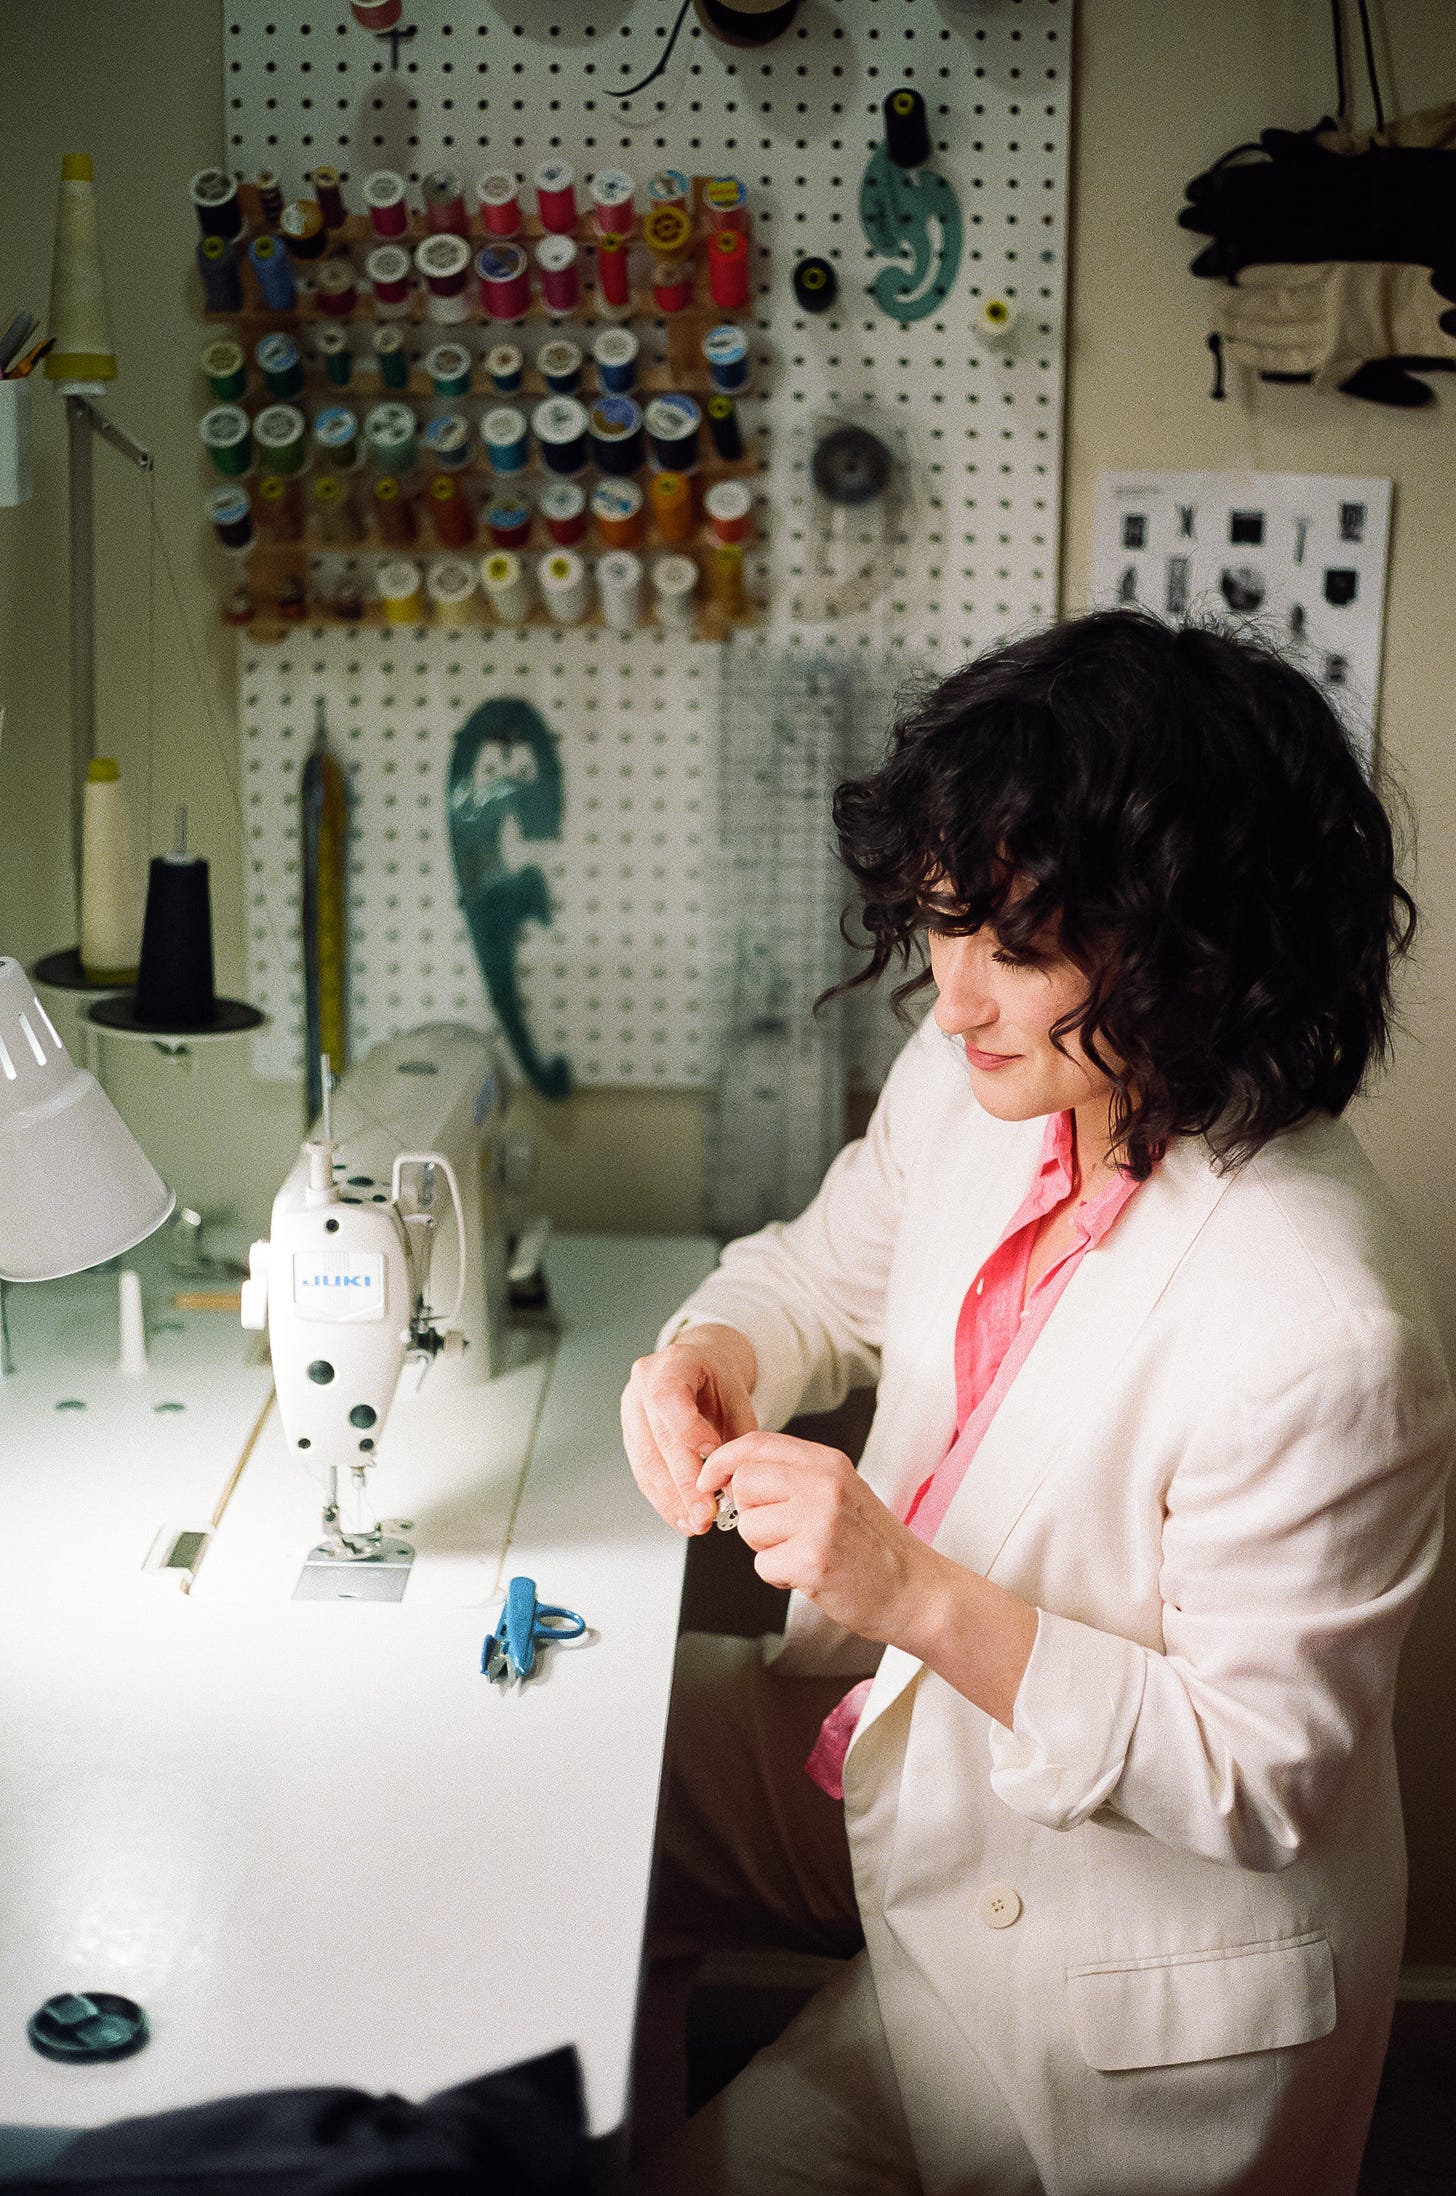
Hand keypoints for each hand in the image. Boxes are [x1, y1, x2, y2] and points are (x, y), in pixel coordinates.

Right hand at [621, 1324, 758, 1535]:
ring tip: (694, 1523)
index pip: (668, 1397)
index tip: (712, 1454)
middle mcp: (643, 1386)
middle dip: (683, 1483)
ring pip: (646, 1463)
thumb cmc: (715, 1378)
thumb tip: (734, 1482)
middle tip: (705, 1512)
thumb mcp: (737, 1393)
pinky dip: (663, 1498)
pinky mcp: (630, 1437)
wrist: (694, 1365)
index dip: (688, 1429)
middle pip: (658, 1439)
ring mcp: (631, 1412)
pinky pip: (643, 1473)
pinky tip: (680, 1516)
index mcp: (671, 1365)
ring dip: (671, 1499)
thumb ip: (739, 1433)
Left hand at [696, 1432, 927, 1645]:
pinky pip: (762, 1565)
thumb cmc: (873, 1546)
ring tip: (804, 1554)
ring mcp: (819, 1521)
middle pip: (744, 1484)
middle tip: (781, 1532)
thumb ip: (794, 1476)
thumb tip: (734, 1475)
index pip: (757, 1443)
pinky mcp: (813, 1560)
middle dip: (750, 1513)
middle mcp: (824, 1484)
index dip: (723, 1461)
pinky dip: (779, 1576)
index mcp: (828, 1462)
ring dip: (766, 1549)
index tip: (710, 1480)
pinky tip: (810, 1574)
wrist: (914, 1590)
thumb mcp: (840, 1491)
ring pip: (748, 1527)